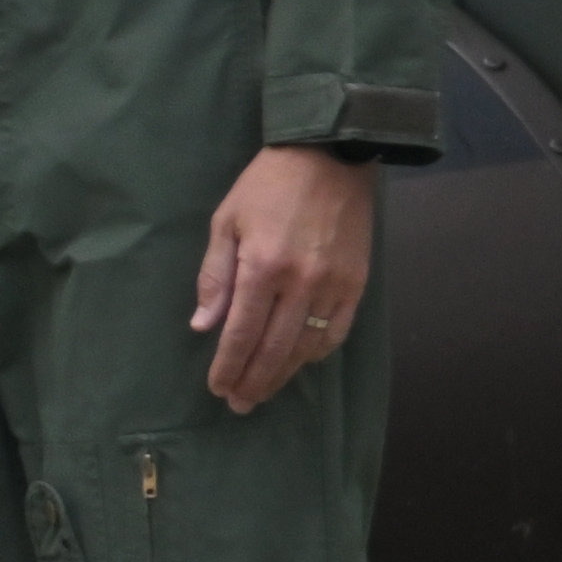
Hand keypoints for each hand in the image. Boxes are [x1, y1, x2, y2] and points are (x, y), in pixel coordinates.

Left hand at [193, 147, 376, 414]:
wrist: (329, 157)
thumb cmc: (266, 187)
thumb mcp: (225, 222)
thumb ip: (214, 276)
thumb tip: (203, 326)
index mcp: (262, 266)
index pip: (242, 332)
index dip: (228, 365)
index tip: (218, 388)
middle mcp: (301, 282)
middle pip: (275, 348)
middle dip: (254, 380)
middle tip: (238, 404)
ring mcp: (335, 284)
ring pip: (308, 346)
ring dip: (284, 374)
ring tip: (263, 391)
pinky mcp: (358, 282)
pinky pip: (338, 331)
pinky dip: (316, 353)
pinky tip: (298, 363)